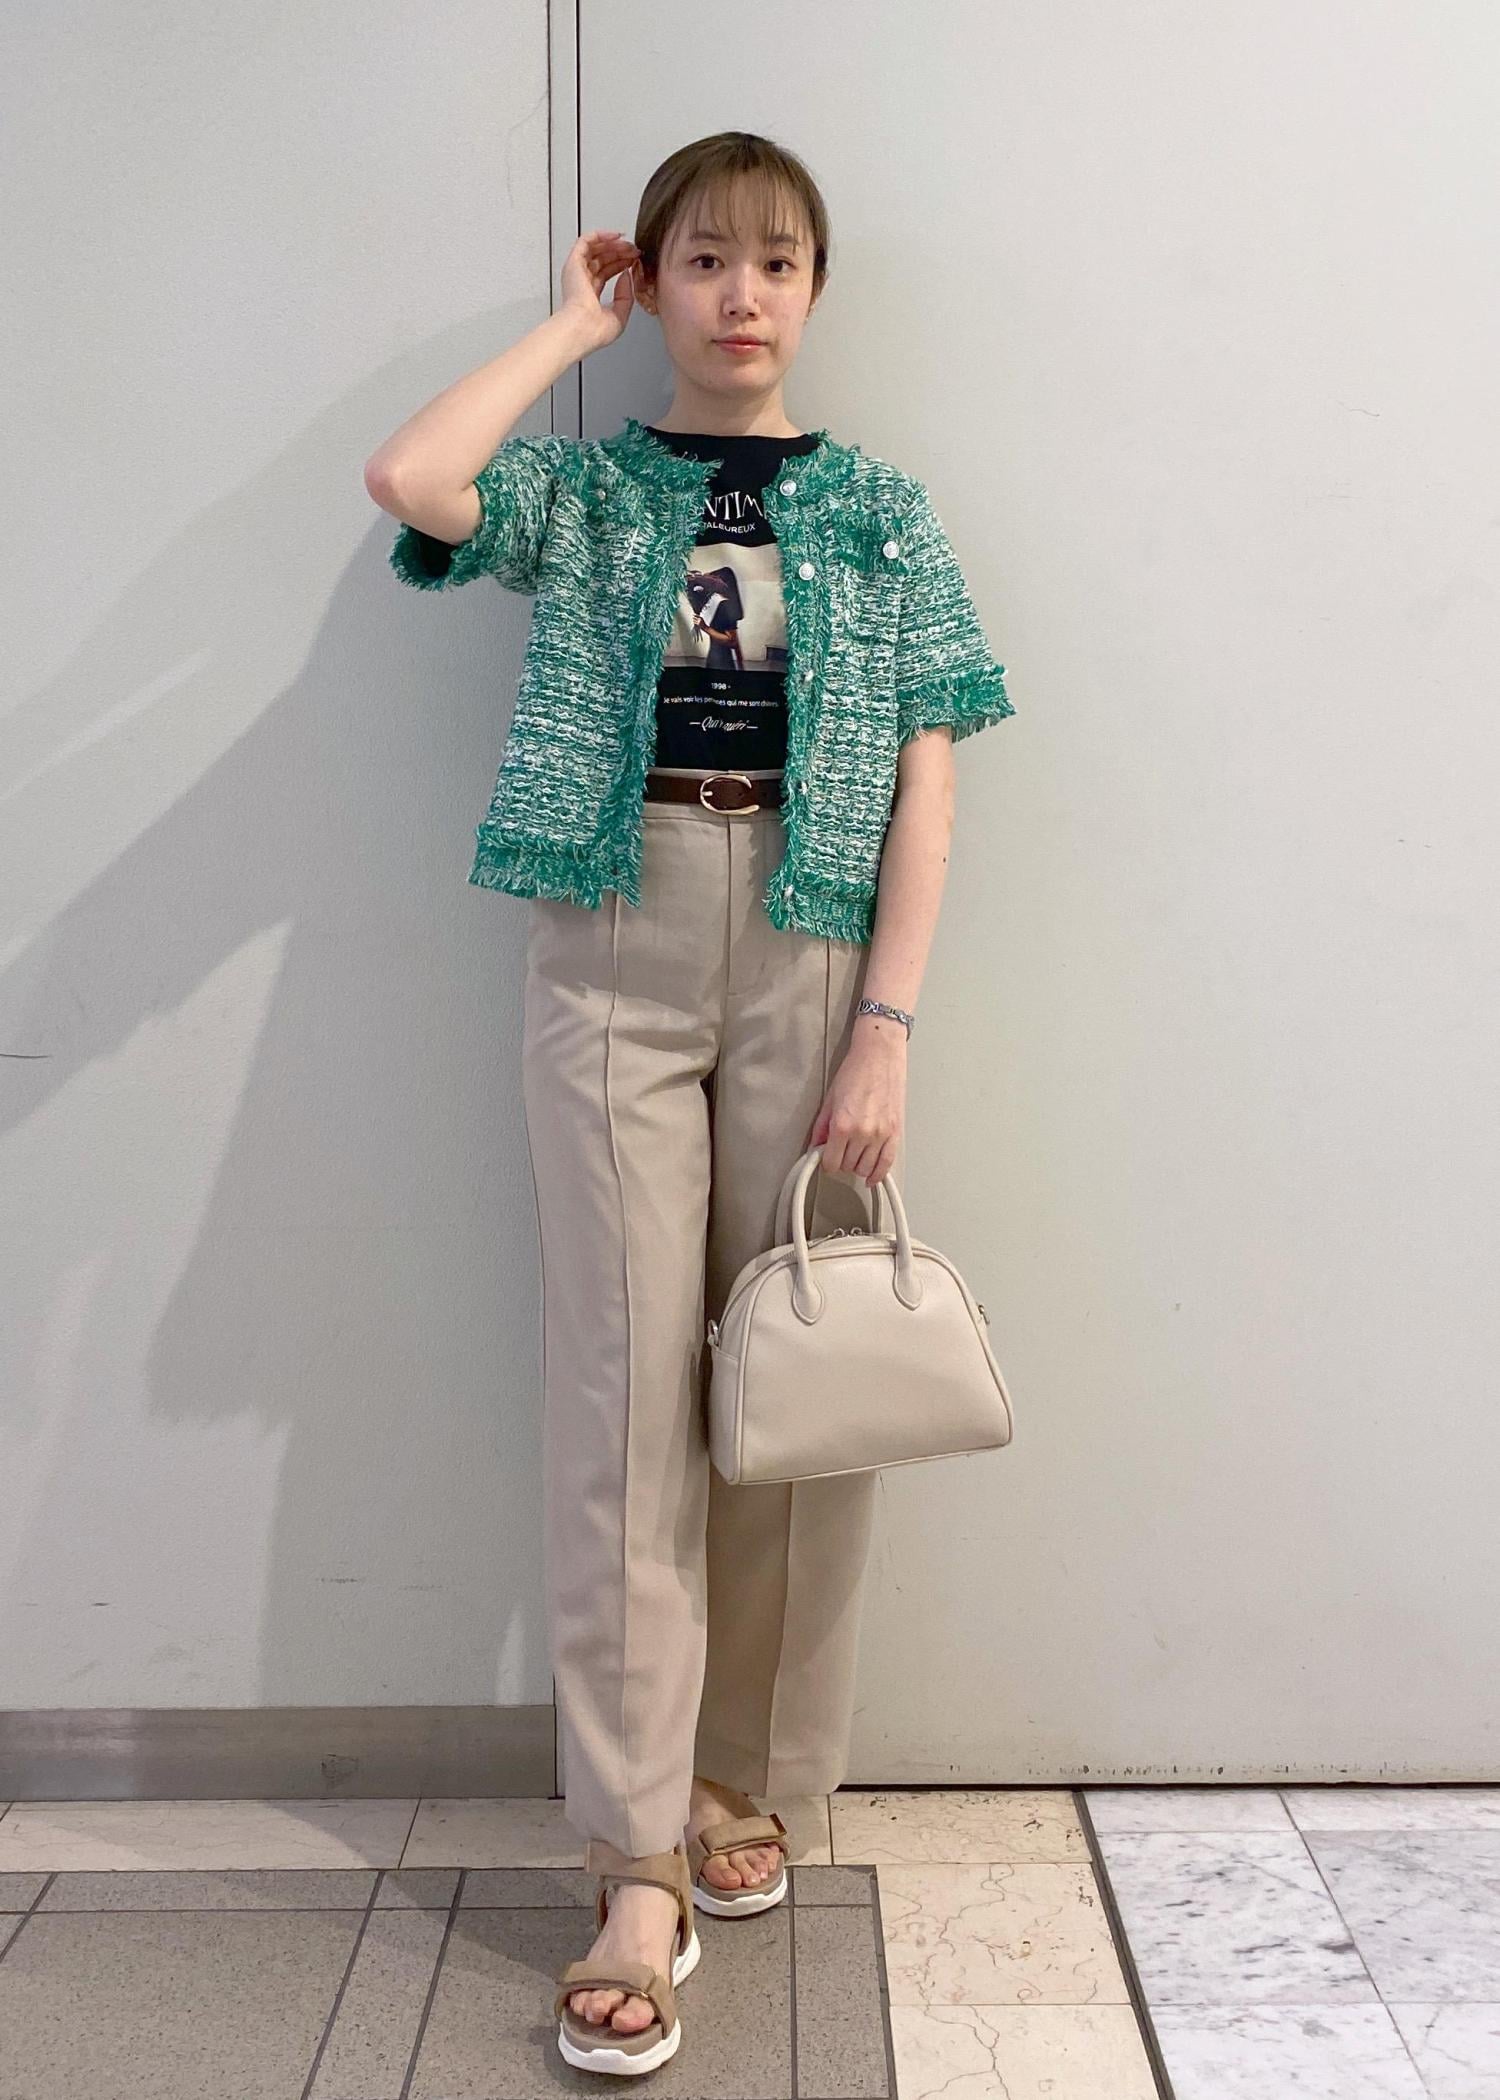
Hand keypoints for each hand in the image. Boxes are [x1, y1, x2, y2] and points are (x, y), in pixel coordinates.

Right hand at [560, 229, 639, 350]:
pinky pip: (585, 241)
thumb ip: (626, 295)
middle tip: (635, 251)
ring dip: (613, 244)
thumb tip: (627, 274)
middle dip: (620, 253)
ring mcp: (577, 272)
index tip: (635, 261)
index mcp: (589, 296)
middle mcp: (582, 282)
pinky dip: (600, 235)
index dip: (621, 264)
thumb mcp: (620, 314)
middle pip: (602, 259)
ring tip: (628, 245)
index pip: (606, 273)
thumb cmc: (595, 330)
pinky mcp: (574, 263)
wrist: (583, 328)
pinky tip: (615, 236)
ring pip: (595, 249)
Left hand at [806, 1027, 905, 1186]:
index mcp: (842, 1125)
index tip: (826, 1158)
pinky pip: (887, 1164)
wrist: (879, 1056)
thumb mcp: (830, 1099)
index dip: (826, 1163)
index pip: (831, 1162)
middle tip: (839, 1150)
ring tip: (854, 1155)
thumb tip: (816, 1146)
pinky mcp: (895, 1133)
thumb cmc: (856, 1071)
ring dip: (857, 1166)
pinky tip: (871, 1177)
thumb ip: (822, 1127)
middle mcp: (863, 1133)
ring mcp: (881, 1135)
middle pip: (848, 1166)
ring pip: (866, 1168)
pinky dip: (878, 1175)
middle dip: (841, 1161)